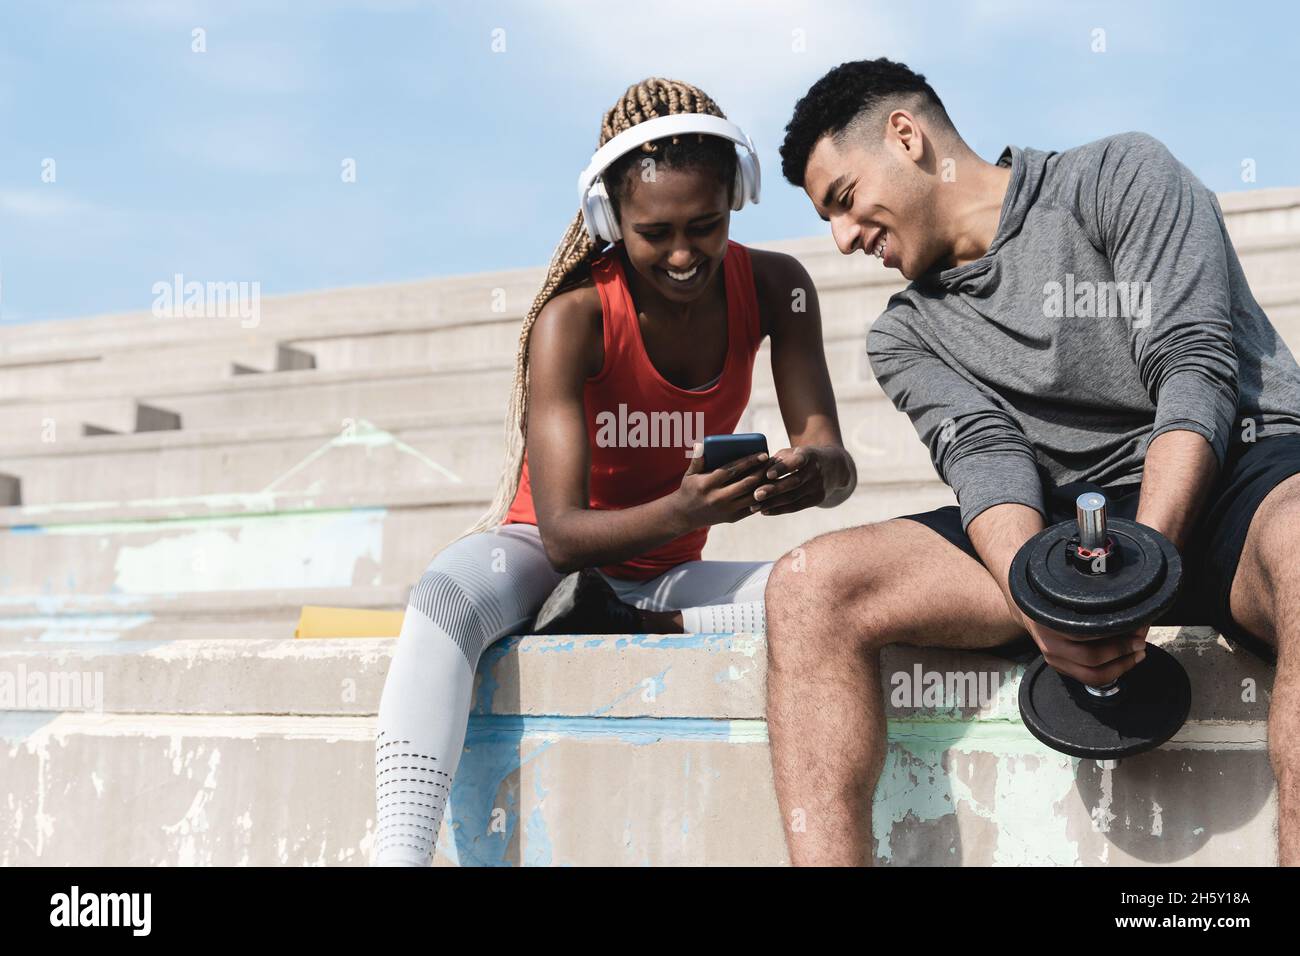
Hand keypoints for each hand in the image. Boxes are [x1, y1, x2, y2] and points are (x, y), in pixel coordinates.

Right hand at [673, 444, 769, 528]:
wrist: (685, 516)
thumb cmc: (690, 489)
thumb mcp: (689, 474)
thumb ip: (698, 459)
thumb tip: (703, 444)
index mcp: (707, 484)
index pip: (732, 470)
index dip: (749, 461)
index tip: (763, 454)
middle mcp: (717, 498)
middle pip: (746, 483)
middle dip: (762, 472)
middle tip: (773, 462)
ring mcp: (726, 510)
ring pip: (752, 496)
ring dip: (766, 485)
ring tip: (775, 475)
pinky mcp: (732, 518)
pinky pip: (751, 508)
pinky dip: (762, 498)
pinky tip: (770, 488)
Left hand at [750, 446, 829, 515]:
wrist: (834, 467)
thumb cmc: (803, 458)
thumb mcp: (793, 453)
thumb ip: (776, 461)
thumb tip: (755, 471)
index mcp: (809, 455)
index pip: (797, 461)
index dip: (783, 468)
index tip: (768, 474)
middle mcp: (816, 471)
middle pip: (794, 482)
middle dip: (774, 490)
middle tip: (755, 495)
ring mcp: (818, 486)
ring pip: (793, 497)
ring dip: (773, 503)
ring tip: (754, 506)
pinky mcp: (818, 499)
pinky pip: (796, 506)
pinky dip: (779, 510)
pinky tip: (765, 511)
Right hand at [1019, 612, 1148, 686]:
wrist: (1027, 609)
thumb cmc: (1054, 599)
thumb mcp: (1069, 595)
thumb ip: (1096, 605)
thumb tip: (1134, 615)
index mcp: (1052, 623)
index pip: (1088, 636)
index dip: (1117, 637)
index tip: (1139, 629)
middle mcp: (1051, 645)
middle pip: (1091, 660)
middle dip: (1122, 654)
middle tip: (1140, 645)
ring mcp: (1054, 660)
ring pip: (1091, 676)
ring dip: (1120, 667)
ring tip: (1136, 655)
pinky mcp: (1060, 669)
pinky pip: (1089, 678)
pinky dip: (1110, 670)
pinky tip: (1122, 660)